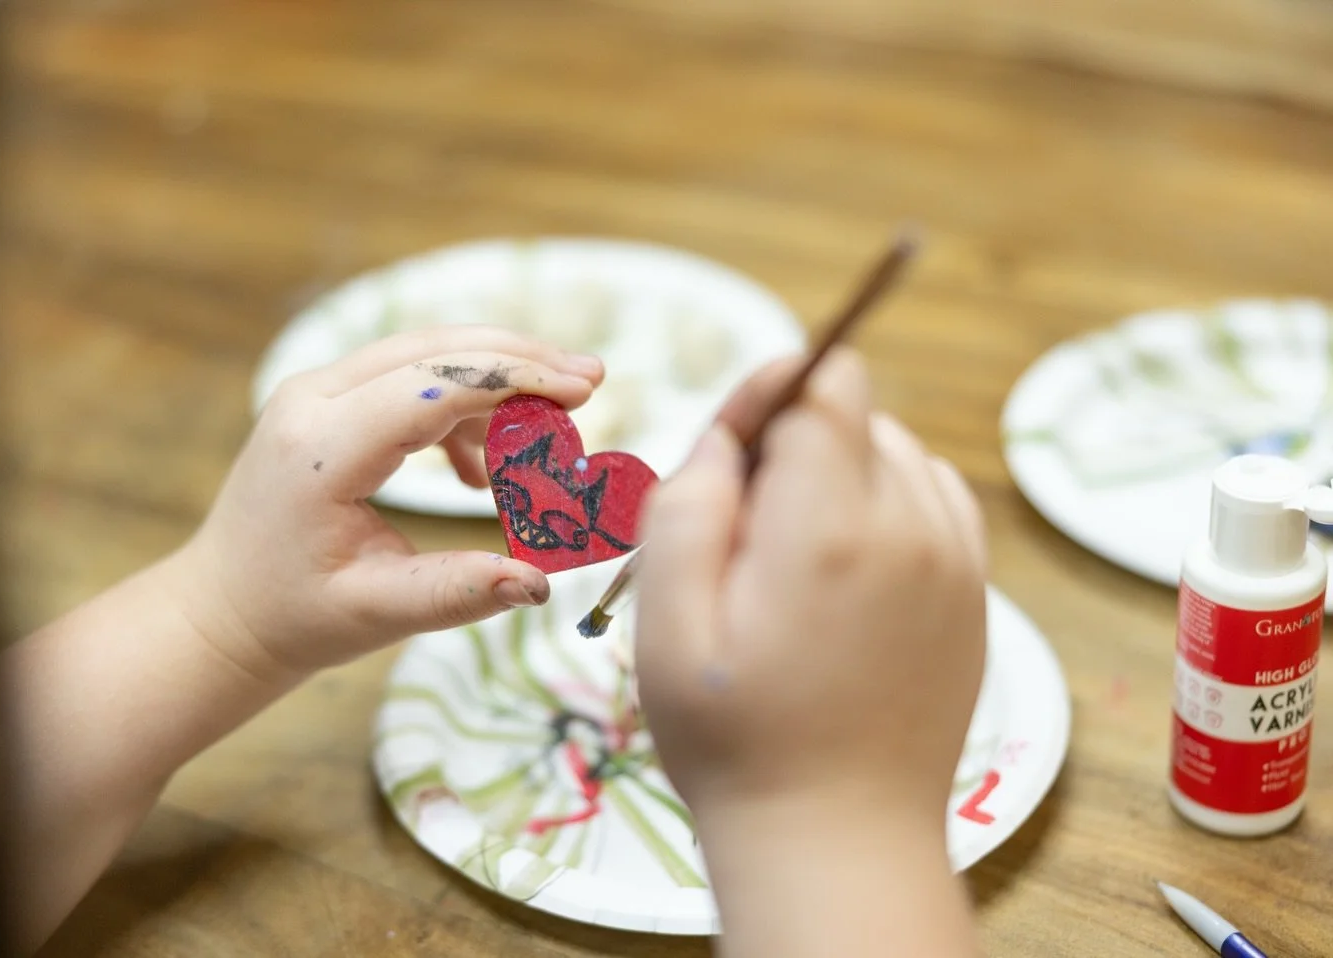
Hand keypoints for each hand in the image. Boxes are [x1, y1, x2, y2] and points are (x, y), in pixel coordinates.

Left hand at [170, 325, 604, 679]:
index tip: (582, 392)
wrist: (225, 608)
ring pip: (426, 353)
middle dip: (519, 360)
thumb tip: (538, 584)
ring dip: (496, 380)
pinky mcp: (330, 398)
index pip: (429, 387)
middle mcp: (313, 399)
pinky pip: (410, 376)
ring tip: (548, 436)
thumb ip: (457, 593)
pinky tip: (481, 470)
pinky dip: (463, 405)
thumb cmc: (294, 615)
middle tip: (591, 382)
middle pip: (432, 348)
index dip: (512, 381)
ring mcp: (317, 391)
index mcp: (320, 449)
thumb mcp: (376, 612)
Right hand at [634, 347, 986, 834]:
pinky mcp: (974, 593)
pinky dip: (887, 509)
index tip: (730, 453)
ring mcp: (957, 561)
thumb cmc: (734, 738)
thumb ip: (689, 502)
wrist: (836, 840)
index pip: (826, 380)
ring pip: (896, 453)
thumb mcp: (666, 621)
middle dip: (793, 446)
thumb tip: (732, 433)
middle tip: (746, 537)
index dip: (768, 394)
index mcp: (833, 526)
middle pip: (856, 414)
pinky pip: (934, 501)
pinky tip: (845, 575)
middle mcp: (914, 527)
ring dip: (840, 476)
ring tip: (795, 567)